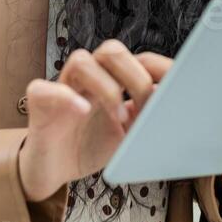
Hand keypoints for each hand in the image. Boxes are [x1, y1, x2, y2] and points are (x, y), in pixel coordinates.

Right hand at [18, 41, 173, 201]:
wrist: (54, 170)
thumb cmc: (92, 145)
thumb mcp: (130, 134)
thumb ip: (149, 117)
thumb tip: (181, 109)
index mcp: (115, 79)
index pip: (140, 59)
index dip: (161, 69)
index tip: (181, 86)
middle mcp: (90, 77)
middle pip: (112, 51)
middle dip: (135, 77)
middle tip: (145, 107)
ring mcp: (63, 87)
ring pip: (81, 60)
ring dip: (105, 87)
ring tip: (117, 118)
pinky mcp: (40, 103)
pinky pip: (44, 88)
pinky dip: (64, 96)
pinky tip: (82, 110)